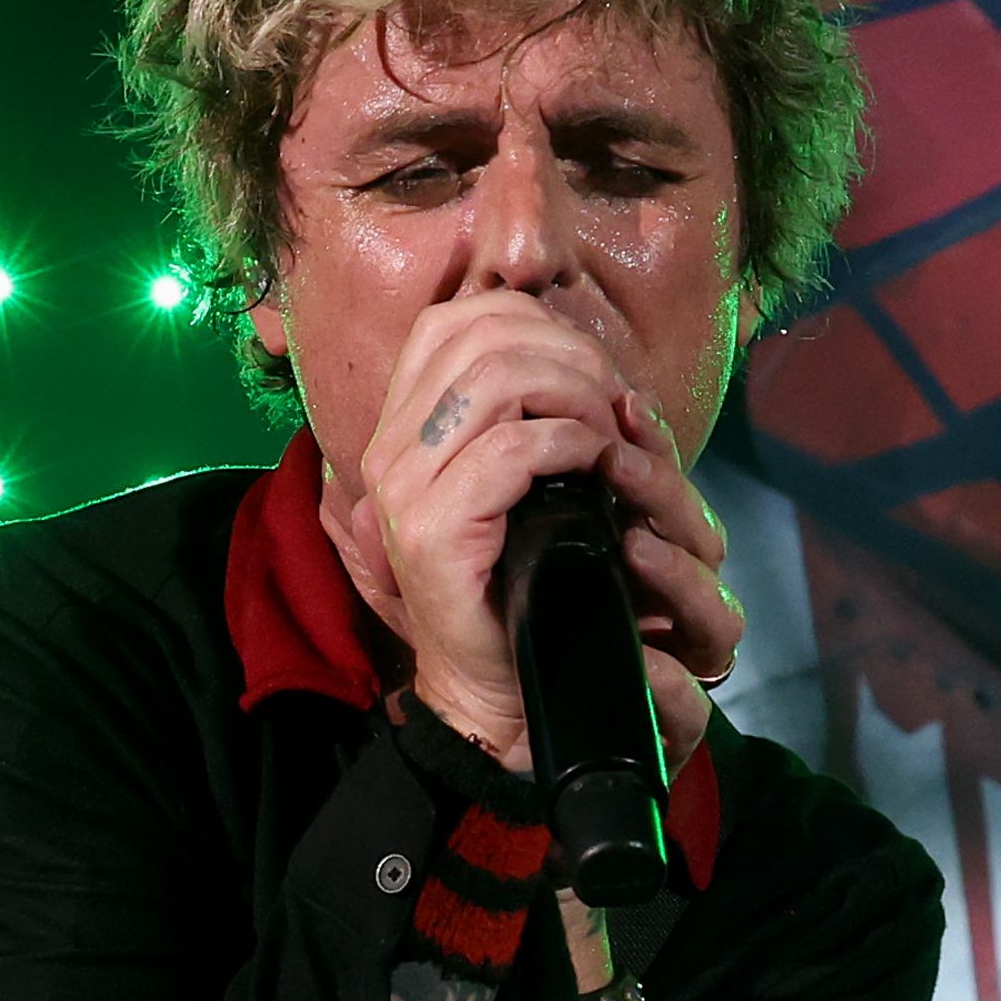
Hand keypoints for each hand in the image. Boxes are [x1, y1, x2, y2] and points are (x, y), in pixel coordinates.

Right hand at [321, 291, 742, 763]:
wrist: (490, 681)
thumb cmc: (514, 577)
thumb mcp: (511, 478)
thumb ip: (515, 412)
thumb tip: (566, 350)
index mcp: (399, 425)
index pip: (454, 319)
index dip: (532, 321)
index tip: (587, 369)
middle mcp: (388, 449)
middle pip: (479, 336)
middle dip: (566, 353)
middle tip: (613, 399)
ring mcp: (402, 489)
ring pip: (495, 380)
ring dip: (571, 393)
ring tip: (606, 431)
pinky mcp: (431, 530)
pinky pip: (511, 449)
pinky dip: (569, 443)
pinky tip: (595, 463)